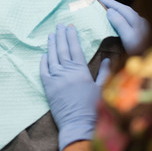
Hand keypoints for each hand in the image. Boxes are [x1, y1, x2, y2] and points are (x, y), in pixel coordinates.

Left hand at [40, 25, 109, 150]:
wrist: (78, 125)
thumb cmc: (92, 108)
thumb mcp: (101, 88)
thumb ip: (104, 72)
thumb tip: (108, 58)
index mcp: (80, 70)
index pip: (75, 47)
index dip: (72, 36)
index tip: (70, 26)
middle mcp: (66, 71)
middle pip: (62, 48)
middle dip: (61, 35)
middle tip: (59, 25)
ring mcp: (55, 78)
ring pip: (51, 56)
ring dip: (51, 44)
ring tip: (51, 35)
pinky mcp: (48, 87)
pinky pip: (43, 70)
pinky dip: (43, 61)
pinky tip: (44, 54)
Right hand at [99, 0, 149, 54]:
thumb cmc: (140, 50)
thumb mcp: (128, 37)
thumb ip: (120, 23)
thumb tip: (110, 11)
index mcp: (135, 20)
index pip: (120, 7)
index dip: (109, 2)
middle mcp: (139, 20)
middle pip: (124, 9)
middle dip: (113, 4)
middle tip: (102, 1)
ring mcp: (142, 25)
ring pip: (128, 13)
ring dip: (118, 9)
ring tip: (109, 8)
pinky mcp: (142, 31)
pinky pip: (129, 19)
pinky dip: (122, 16)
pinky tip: (119, 19)